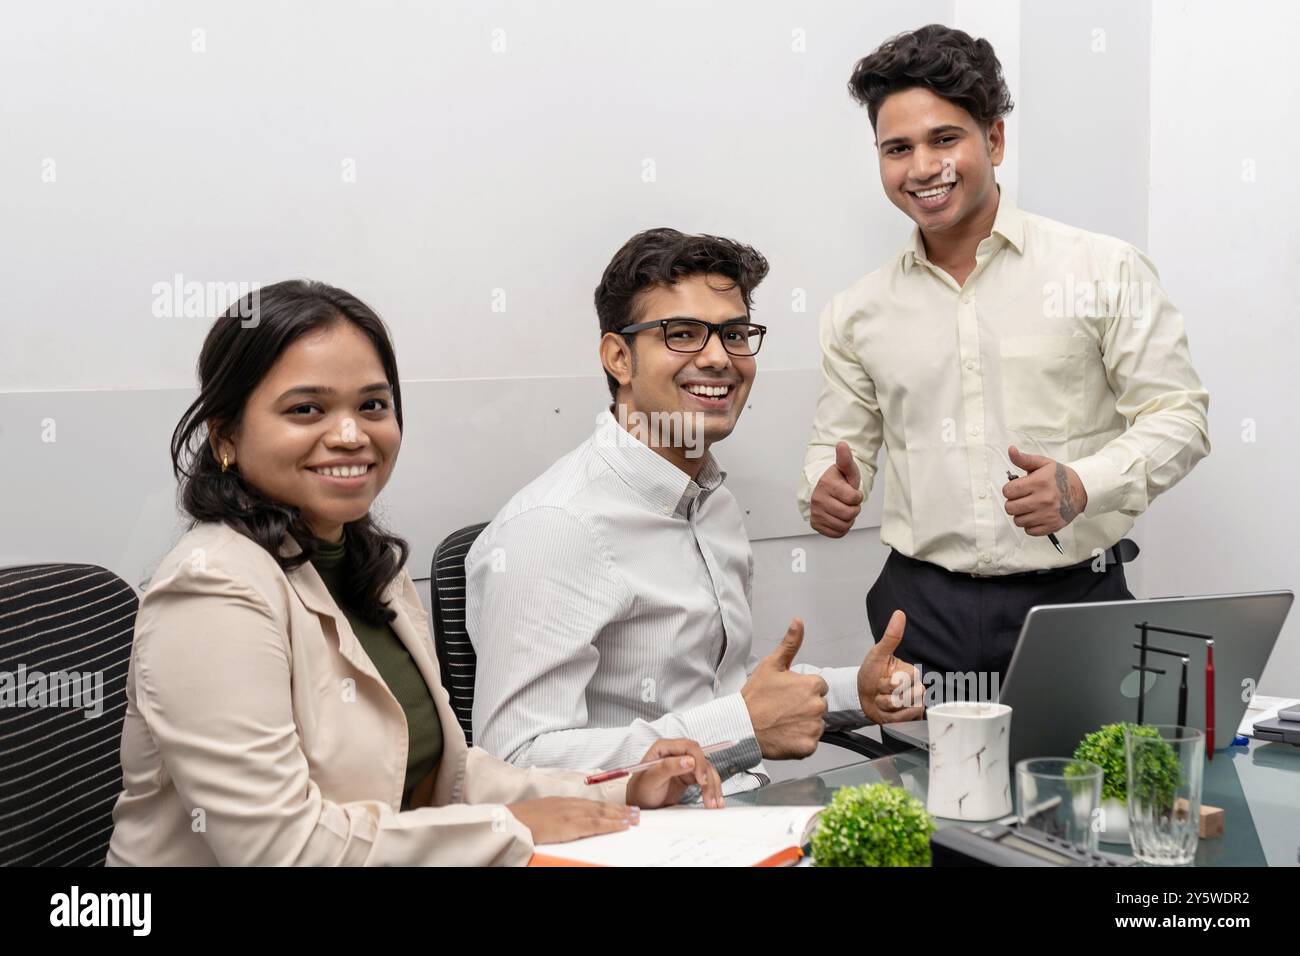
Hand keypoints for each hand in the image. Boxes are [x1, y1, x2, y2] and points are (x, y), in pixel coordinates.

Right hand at [505, 797, 637, 845]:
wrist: (511, 820)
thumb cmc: (523, 819)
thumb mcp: (544, 813)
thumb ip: (558, 814)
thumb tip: (567, 821)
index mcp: (564, 802)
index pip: (593, 804)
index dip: (610, 806)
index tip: (623, 808)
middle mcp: (571, 804)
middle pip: (601, 806)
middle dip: (621, 810)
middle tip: (637, 812)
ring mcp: (572, 814)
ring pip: (602, 813)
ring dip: (621, 816)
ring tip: (635, 818)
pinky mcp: (570, 825)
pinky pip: (595, 824)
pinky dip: (611, 823)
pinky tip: (622, 825)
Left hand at [624, 738, 725, 808]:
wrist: (639, 804)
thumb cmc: (640, 790)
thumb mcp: (650, 779)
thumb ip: (667, 768)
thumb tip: (688, 760)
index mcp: (664, 748)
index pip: (689, 747)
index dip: (699, 761)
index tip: (702, 779)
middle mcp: (676, 754)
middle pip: (701, 759)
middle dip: (708, 778)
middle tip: (709, 795)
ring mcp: (684, 764)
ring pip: (706, 770)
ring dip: (713, 786)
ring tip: (712, 803)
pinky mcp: (689, 775)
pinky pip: (706, 779)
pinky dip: (712, 789)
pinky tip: (715, 799)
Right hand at [741, 618, 828, 758]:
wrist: (741, 726)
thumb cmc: (755, 697)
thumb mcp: (771, 665)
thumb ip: (790, 643)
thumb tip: (798, 621)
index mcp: (811, 684)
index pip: (818, 687)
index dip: (802, 691)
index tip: (787, 696)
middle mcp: (817, 706)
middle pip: (819, 706)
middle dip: (805, 707)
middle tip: (784, 709)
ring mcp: (813, 727)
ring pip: (816, 724)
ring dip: (804, 724)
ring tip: (783, 722)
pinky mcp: (808, 746)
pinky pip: (811, 743)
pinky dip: (800, 742)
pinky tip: (785, 735)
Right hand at [810, 442, 864, 537]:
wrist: (822, 490)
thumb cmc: (837, 480)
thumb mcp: (845, 469)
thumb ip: (845, 458)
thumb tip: (842, 444)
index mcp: (826, 485)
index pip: (853, 498)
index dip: (857, 497)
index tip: (853, 493)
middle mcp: (818, 499)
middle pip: (849, 513)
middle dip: (854, 509)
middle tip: (848, 502)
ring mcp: (816, 513)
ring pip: (844, 524)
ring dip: (848, 519)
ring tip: (843, 509)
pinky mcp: (816, 524)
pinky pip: (837, 533)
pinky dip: (841, 527)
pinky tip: (838, 517)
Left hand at [857, 609, 924, 724]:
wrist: (861, 696)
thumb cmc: (870, 674)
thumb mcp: (878, 654)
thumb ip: (891, 636)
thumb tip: (899, 614)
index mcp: (911, 672)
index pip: (904, 680)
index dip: (887, 683)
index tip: (882, 678)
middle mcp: (917, 688)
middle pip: (904, 697)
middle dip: (885, 695)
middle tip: (881, 690)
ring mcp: (914, 703)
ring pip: (903, 709)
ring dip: (885, 706)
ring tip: (882, 699)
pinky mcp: (911, 718)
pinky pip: (903, 720)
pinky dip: (889, 717)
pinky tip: (886, 710)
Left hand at [1002, 445, 1087, 535]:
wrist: (1082, 490)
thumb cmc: (1061, 477)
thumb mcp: (1043, 463)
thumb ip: (1024, 459)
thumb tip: (1011, 450)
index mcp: (1039, 483)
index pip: (1008, 491)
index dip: (1009, 489)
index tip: (1016, 488)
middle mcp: (1043, 499)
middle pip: (1010, 508)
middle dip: (1013, 502)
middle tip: (1021, 498)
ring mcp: (1047, 514)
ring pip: (1018, 521)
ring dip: (1021, 514)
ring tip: (1029, 506)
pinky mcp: (1052, 525)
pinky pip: (1029, 531)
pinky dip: (1030, 525)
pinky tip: (1036, 515)